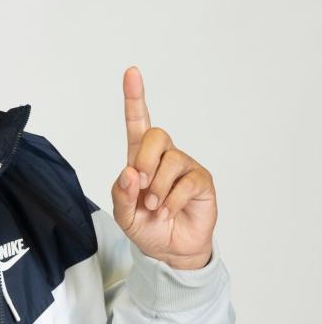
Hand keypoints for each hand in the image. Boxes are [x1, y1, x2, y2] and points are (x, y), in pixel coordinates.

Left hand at [111, 66, 217, 268]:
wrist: (170, 251)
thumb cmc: (146, 227)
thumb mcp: (123, 215)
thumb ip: (120, 195)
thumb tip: (129, 173)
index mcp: (140, 159)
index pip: (138, 123)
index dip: (135, 98)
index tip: (131, 72)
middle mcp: (164, 157)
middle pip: (156, 135)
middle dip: (144, 161)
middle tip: (140, 187)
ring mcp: (185, 167)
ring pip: (171, 160)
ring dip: (157, 188)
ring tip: (154, 207)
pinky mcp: (201, 181)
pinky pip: (187, 182)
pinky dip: (171, 201)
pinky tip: (167, 212)